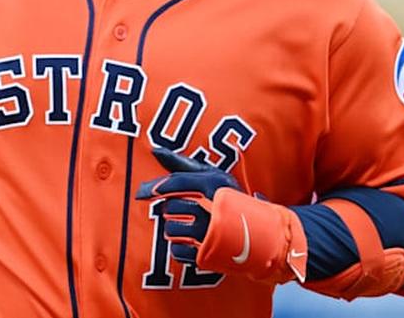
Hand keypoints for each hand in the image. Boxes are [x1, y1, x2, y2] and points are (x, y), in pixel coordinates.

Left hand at [136, 147, 306, 283]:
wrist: (262, 233)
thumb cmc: (228, 199)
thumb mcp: (210, 176)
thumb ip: (181, 164)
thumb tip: (153, 149)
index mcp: (214, 184)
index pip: (178, 183)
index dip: (157, 187)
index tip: (141, 193)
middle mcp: (213, 206)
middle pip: (170, 207)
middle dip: (169, 209)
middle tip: (181, 210)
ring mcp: (211, 232)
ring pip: (170, 230)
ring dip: (173, 229)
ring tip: (188, 226)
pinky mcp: (209, 254)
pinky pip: (176, 251)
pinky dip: (178, 247)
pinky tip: (190, 242)